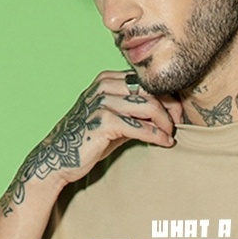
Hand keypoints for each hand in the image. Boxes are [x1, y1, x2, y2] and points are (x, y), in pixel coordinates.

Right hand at [22, 71, 183, 192]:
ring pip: (148, 106)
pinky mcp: (104, 122)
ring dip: (165, 122)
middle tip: (178, 124)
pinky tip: (165, 143)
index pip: (145, 81)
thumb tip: (168, 112)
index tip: (177, 113)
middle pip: (149, 90)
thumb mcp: (114, 119)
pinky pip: (140, 126)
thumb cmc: (89, 140)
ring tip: (171, 135)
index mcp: (106, 80)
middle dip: (169, 107)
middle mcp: (103, 87)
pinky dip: (157, 135)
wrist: (59, 158)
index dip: (166, 96)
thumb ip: (135, 111)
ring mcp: (102, 102)